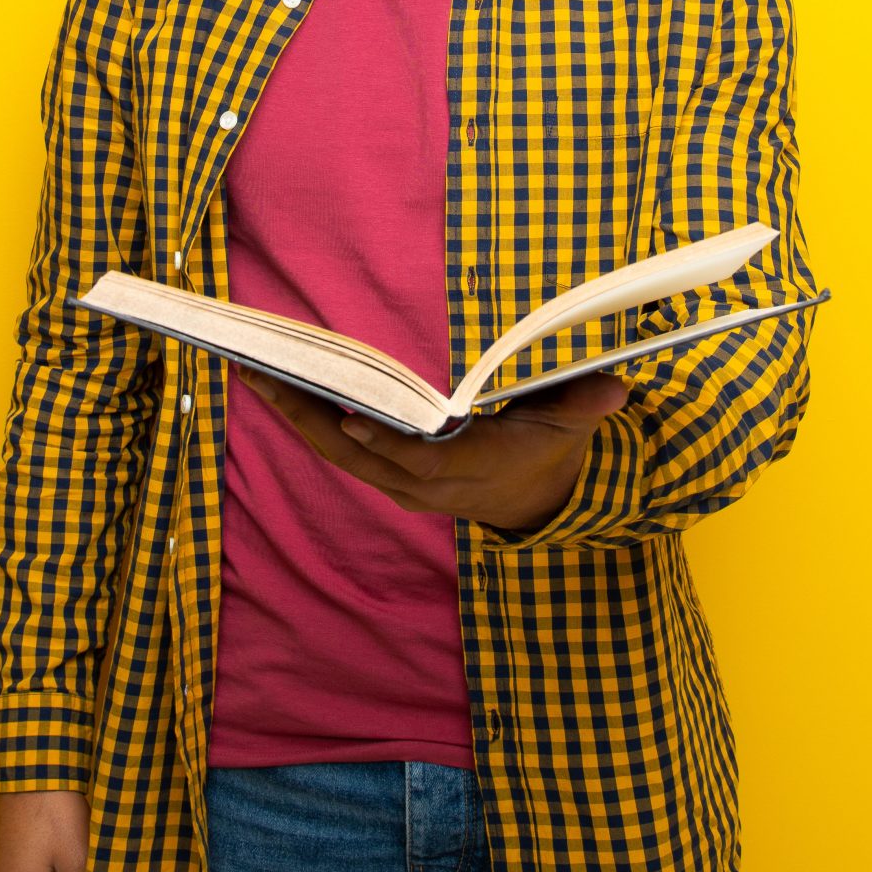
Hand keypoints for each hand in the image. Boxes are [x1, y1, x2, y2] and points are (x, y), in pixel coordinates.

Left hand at [250, 370, 629, 534]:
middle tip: (267, 377)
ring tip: (255, 372)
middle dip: (310, 419)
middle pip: (360, 457)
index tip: (351, 418)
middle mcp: (429, 484)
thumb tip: (615, 386)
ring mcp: (403, 485)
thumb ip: (585, 404)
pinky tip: (278, 387)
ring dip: (296, 416)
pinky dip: (307, 421)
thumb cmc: (549, 449)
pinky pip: (340, 450)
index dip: (387, 444)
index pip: (423, 462)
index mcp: (473, 469)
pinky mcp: (388, 476)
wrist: (535, 500)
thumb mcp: (573, 425)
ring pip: (340, 454)